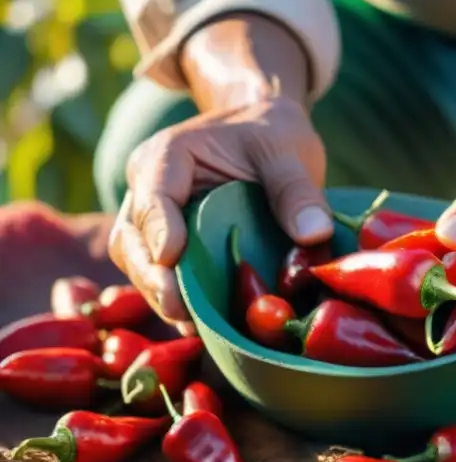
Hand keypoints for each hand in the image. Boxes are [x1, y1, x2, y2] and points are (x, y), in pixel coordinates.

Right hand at [108, 97, 332, 330]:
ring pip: (139, 265)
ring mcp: (153, 222)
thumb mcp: (290, 153)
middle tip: (180, 312)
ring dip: (161, 297)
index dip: (159, 228)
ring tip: (192, 328)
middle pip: (134, 240)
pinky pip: (161, 278)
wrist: (265, 132)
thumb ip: (297, 191)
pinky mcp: (169, 248)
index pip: (153, 195)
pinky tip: (201, 328)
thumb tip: (315, 235)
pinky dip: (178, 302)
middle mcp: (147, 189)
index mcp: (167, 156)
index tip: (170, 258)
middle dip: (153, 279)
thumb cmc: (272, 135)